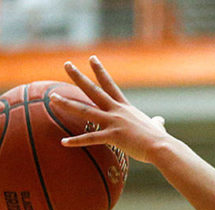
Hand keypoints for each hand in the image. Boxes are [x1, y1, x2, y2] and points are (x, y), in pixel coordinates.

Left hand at [52, 56, 169, 163]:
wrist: (161, 147)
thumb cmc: (160, 139)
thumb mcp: (156, 126)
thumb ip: (156, 123)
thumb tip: (160, 121)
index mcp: (125, 107)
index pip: (109, 84)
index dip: (100, 71)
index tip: (92, 59)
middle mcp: (116, 111)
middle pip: (93, 90)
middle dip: (78, 77)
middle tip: (67, 64)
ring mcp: (113, 123)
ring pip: (85, 111)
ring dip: (67, 104)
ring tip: (52, 98)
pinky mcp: (112, 137)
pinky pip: (90, 139)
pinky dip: (76, 141)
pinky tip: (63, 142)